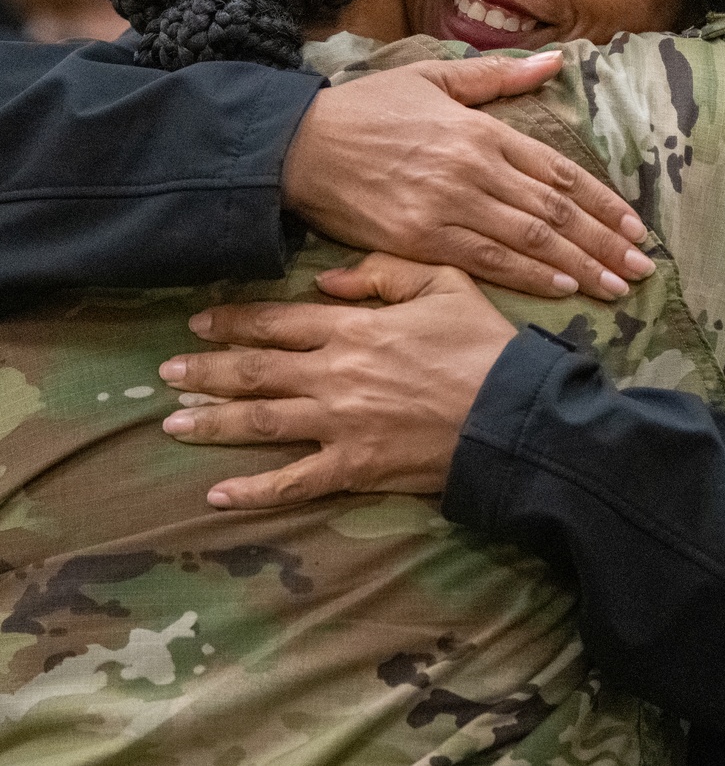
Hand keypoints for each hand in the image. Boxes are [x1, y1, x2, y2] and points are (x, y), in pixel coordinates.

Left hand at [159, 254, 515, 507]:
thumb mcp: (444, 281)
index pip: (278, 321)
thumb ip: (383, 272)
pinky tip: (218, 494)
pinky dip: (253, 491)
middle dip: (207, 370)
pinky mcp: (354, 468)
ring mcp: (340, 425)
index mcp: (354, 327)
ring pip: (261, 422)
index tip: (200, 322)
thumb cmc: (483, 343)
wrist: (513, 413)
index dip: (235, 321)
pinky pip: (294, 482)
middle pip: (256, 371)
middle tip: (168, 372)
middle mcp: (334, 375)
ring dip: (213, 422)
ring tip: (173, 422)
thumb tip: (327, 278)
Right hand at [282, 50, 651, 300]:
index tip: (634, 226)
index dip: (601, 202)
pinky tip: (561, 288)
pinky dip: (528, 275)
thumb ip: (498, 77)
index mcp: (481, 130)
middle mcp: (474, 168)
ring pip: (529, 239)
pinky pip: (486, 261)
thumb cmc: (367, 110)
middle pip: (555, 211)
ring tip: (617, 285)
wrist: (300, 146)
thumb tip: (554, 63)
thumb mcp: (433, 78)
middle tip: (643, 267)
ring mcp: (449, 206)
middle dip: (604, 242)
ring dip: (579, 265)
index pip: (557, 171)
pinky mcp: (421, 239)